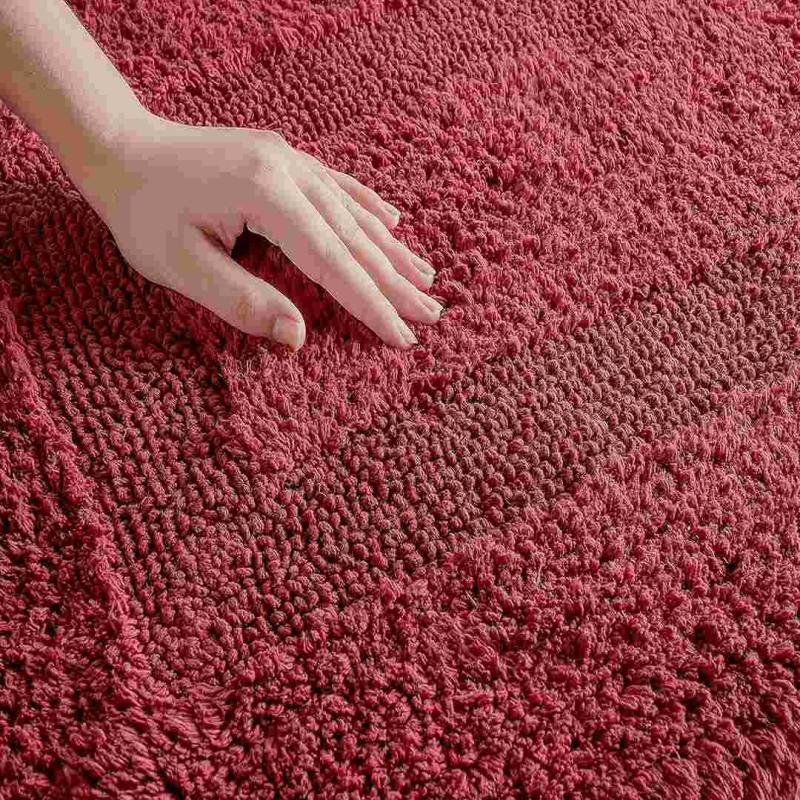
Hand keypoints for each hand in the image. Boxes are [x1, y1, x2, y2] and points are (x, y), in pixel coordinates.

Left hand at [78, 112, 441, 349]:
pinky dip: (369, 208)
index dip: (369, 304)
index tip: (401, 336)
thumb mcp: (179, 265)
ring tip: (427, 278)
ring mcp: (290, 159)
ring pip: (355, 212)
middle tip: (432, 316)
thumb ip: (241, 301)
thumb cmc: (142, 211)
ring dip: (392, 249)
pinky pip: (339, 186)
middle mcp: (288, 170)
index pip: (333, 262)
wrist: (122, 147)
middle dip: (395, 282)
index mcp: (266, 195)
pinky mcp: (284, 159)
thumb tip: (297, 337)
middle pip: (355, 237)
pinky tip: (393, 222)